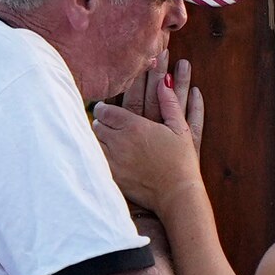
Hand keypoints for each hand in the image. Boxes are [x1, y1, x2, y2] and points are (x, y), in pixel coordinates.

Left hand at [93, 65, 204, 212]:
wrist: (177, 194)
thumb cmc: (182, 160)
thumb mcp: (180, 128)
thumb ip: (170, 103)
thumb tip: (164, 80)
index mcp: (134, 126)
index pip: (105, 110)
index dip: (104, 109)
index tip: (106, 110)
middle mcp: (119, 142)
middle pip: (96, 125)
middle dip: (100, 124)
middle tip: (106, 125)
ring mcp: (113, 161)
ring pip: (93, 143)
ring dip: (97, 140)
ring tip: (105, 141)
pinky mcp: (112, 178)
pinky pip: (95, 162)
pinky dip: (97, 158)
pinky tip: (104, 158)